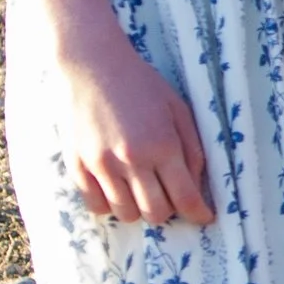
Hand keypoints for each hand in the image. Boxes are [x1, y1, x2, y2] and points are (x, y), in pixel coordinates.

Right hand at [52, 29, 215, 226]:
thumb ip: (192, 149)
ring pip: (127, 214)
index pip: (185, 197)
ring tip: (141, 189)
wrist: (92, 66)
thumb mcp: (178, 109)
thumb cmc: (141, 85)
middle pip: (156, 213)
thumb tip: (198, 186)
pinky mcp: (78, 166)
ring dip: (139, 208)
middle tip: (169, 196)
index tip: (204, 218)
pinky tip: (117, 187)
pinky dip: (111, 204)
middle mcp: (132, 159)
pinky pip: (97, 206)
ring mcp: (102, 165)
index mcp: (162, 144)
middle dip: (169, 210)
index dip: (198, 214)